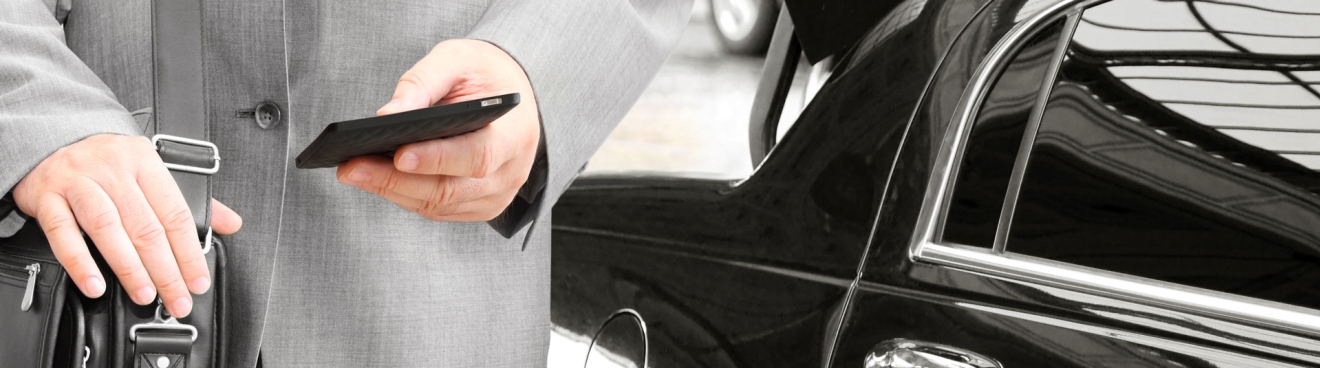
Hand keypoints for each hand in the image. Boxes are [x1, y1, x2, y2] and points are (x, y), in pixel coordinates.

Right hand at [13, 134, 241, 317]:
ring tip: (144, 294)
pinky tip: (95, 285)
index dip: (189, 252)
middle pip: (145, 226)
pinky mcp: (47, 196)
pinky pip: (63, 233)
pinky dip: (80, 262)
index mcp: (145, 162)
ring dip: (129, 267)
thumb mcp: (151, 171)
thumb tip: (231, 223)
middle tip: (176, 299)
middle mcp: (113, 170)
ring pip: (108, 228)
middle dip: (165, 270)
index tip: (198, 281)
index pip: (175, 214)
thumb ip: (190, 201)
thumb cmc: (107, 162)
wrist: (51, 140)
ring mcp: (78, 181)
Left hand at [337, 39, 539, 221]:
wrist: (508, 93)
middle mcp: (510, 173)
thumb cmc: (485, 75)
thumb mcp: (458, 60)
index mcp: (515, 135)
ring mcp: (495, 196)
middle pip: (450, 189)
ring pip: (438, 204)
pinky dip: (402, 195)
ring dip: (392, 190)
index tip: (397, 154)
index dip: (438, 159)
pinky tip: (374, 179)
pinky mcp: (478, 206)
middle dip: (396, 180)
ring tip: (352, 171)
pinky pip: (436, 209)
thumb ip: (424, 82)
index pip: (478, 156)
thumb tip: (386, 116)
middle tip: (352, 167)